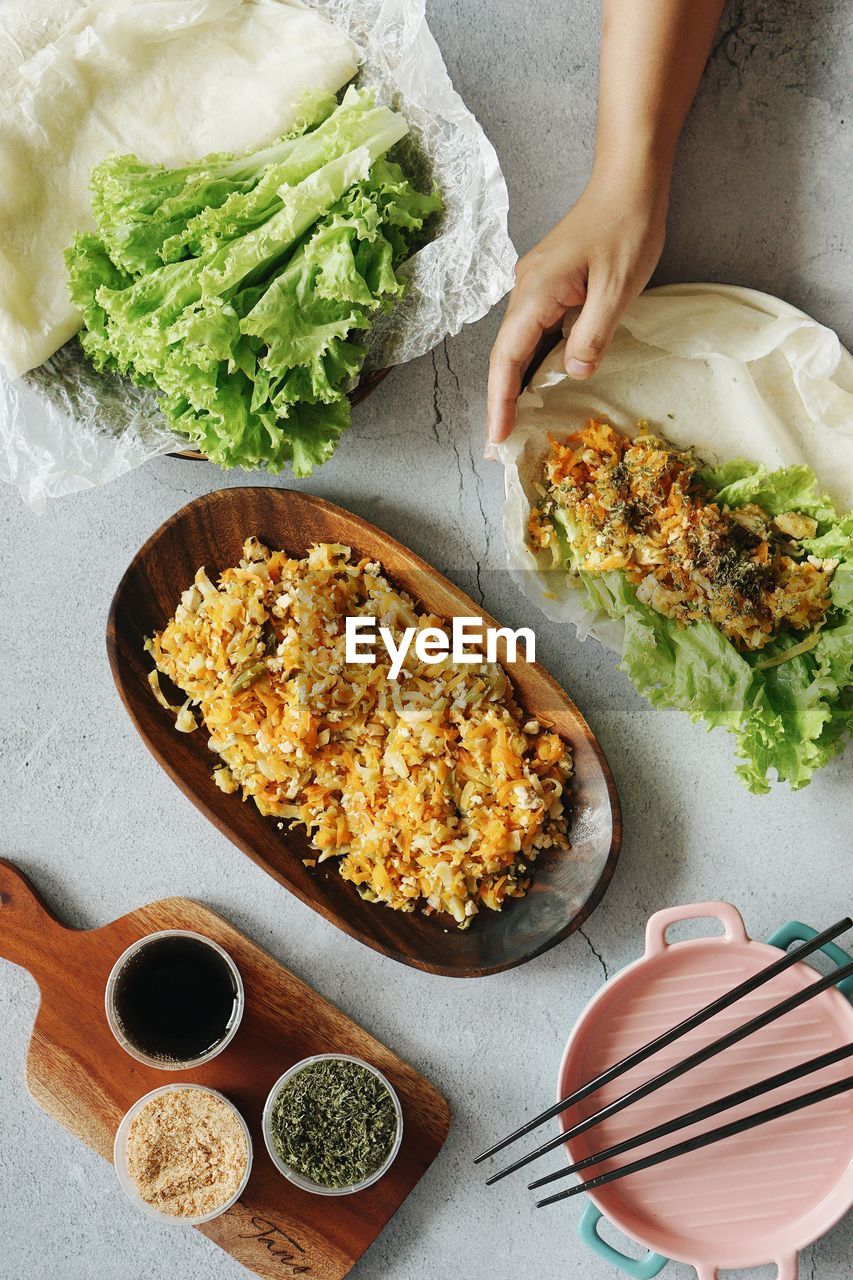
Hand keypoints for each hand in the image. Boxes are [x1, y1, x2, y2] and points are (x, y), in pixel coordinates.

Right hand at [486, 171, 667, 443]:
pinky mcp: (549, 286)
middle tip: (497, 446)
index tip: (496, 438)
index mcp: (536, 292)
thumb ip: (591, 335)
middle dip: (500, 403)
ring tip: (514, 426)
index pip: (507, 359)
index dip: (500, 402)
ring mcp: (534, 287)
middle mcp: (525, 290)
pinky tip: (539, 386)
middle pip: (504, 357)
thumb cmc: (627, 227)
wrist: (630, 180)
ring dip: (515, 386)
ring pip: (517, 346)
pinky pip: (533, 333)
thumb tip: (571, 373)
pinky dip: (532, 364)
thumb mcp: (617, 288)